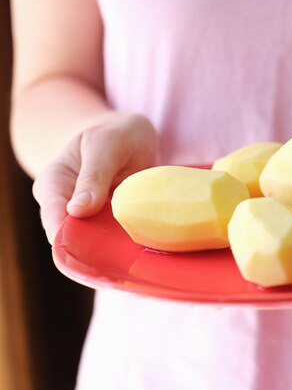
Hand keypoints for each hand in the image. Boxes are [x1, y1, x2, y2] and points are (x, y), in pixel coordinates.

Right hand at [32, 113, 157, 243]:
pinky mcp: (111, 226)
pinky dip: (127, 247)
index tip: (91, 248)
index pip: (53, 218)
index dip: (68, 237)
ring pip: (93, 247)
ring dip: (112, 252)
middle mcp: (66, 207)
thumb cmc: (117, 135)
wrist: (135, 137)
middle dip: (92, 250)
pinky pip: (115, 244)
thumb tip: (76, 212)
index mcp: (53, 184)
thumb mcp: (107, 145)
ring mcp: (89, 220)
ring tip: (132, 252)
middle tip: (118, 254)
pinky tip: (140, 249)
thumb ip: (94, 176)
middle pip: (71, 240)